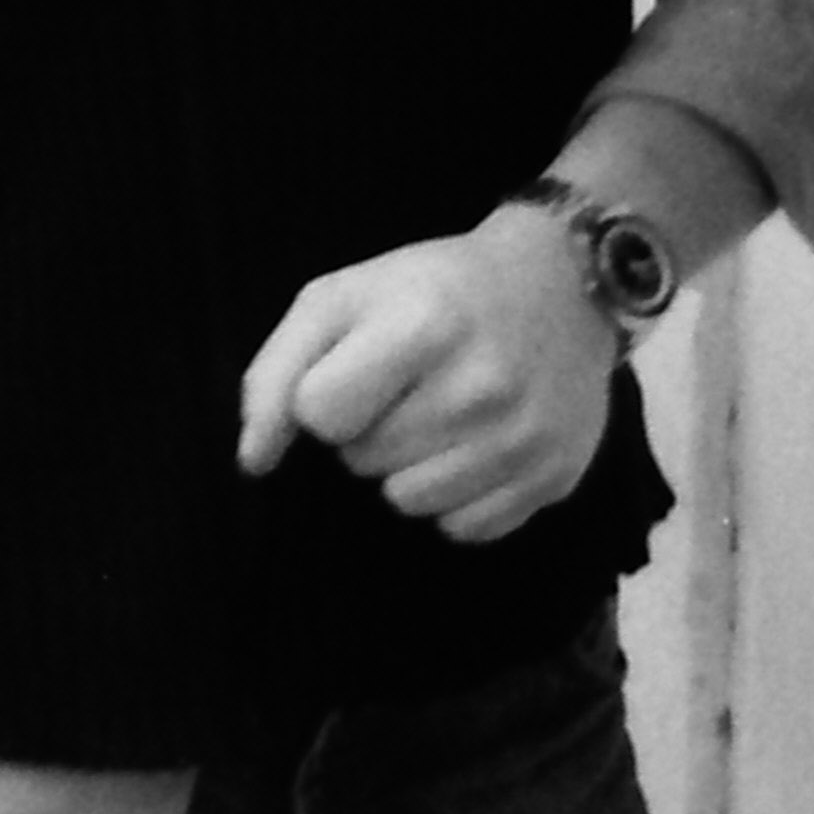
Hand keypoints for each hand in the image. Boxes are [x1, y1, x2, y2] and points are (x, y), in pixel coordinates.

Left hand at [237, 207, 620, 544]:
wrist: (560, 286)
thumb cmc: (430, 289)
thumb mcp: (338, 299)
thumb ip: (277, 375)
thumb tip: (254, 461)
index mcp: (422, 328)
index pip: (322, 413)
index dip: (322, 399)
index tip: (352, 372)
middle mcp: (481, 388)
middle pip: (363, 459)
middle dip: (366, 430)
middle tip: (406, 388)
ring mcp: (525, 438)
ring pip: (408, 502)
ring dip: (406, 469)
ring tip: (438, 418)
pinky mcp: (556, 477)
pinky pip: (464, 528)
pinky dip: (456, 498)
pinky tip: (474, 448)